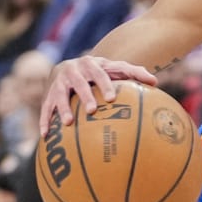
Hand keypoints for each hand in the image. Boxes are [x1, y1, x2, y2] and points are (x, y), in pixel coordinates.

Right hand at [39, 53, 158, 135]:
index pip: (101, 74)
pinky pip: (45, 108)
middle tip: (92, 110)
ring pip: (60, 95)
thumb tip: (156, 82)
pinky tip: (45, 135)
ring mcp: (59, 83)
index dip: (105, 84)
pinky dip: (45, 121)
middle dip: (85, 96)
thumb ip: (132, 73)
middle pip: (80, 84)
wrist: (65, 67)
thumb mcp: (112, 69)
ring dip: (63, 108)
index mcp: (92, 65)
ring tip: (68, 122)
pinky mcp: (48, 95)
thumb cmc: (97, 72)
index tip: (111, 98)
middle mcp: (74, 71)